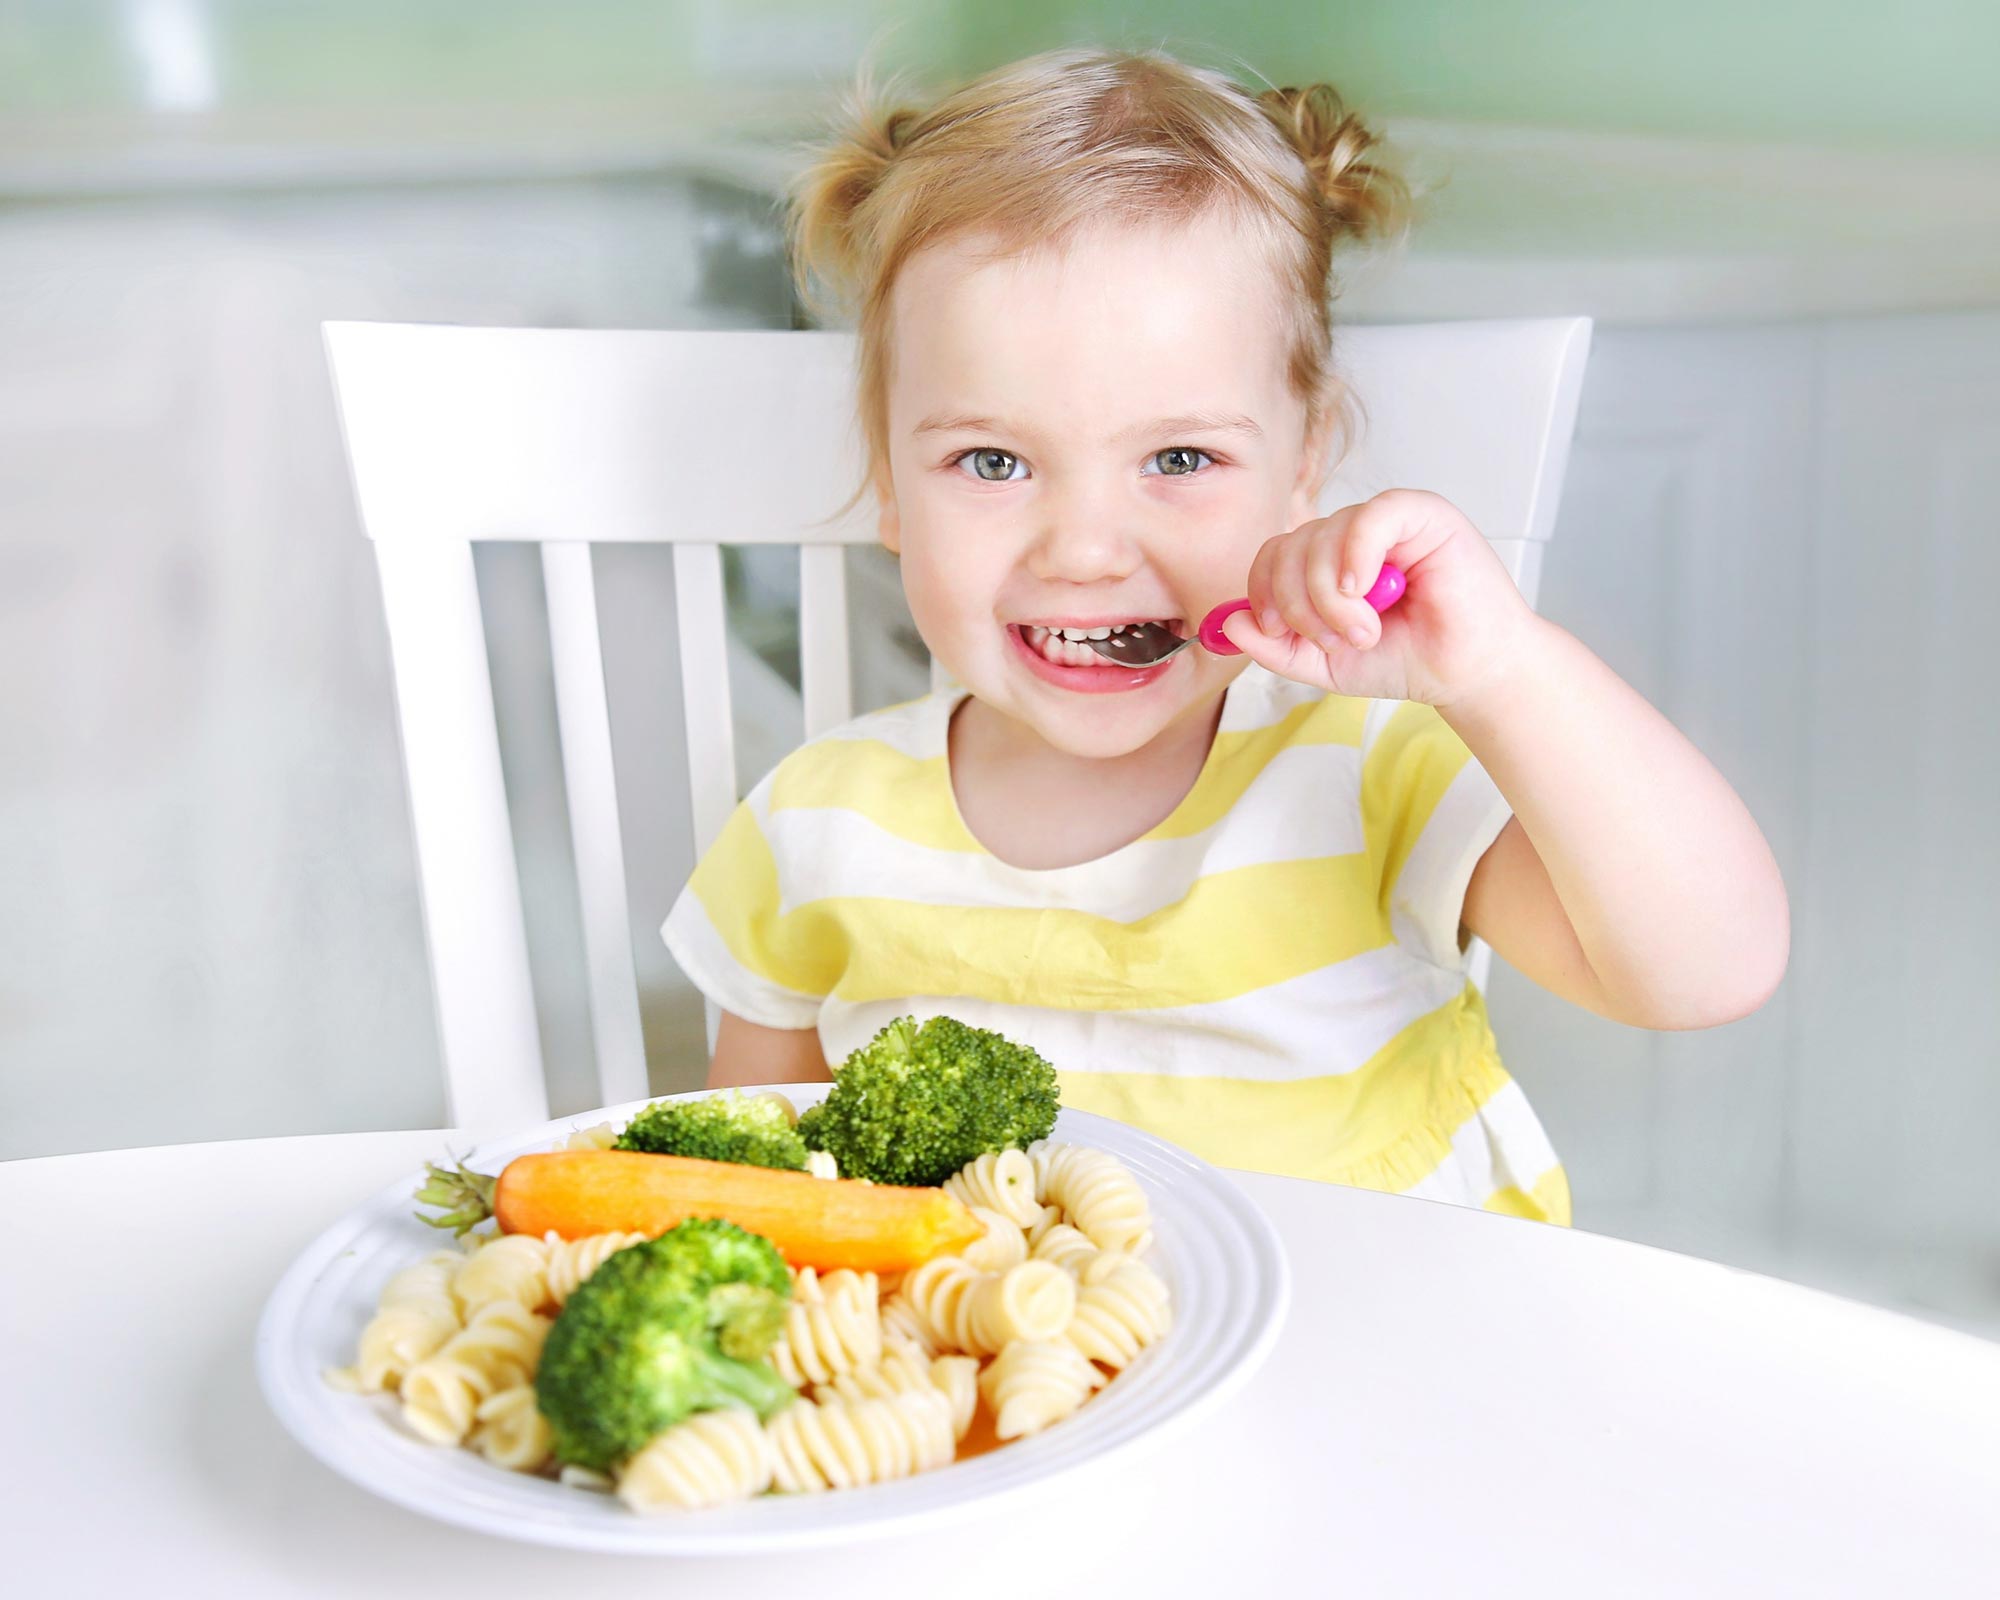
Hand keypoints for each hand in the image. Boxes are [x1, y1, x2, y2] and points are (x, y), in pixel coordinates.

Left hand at [1219, 488, 1537, 705]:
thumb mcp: (1323, 664)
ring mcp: (1385, 520)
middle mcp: (1351, 535)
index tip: (1281, 632)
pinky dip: (1357, 556)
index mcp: (1327, 561)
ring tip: (1364, 631)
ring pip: (1323, 536)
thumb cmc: (1405, 659)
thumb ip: (1275, 647)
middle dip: (1301, 605)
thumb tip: (1230, 622)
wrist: (1465, 673)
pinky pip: (1371, 516)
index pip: (1273, 555)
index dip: (1264, 593)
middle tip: (1336, 641)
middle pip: (1290, 546)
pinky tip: (1365, 590)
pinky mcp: (1422, 514)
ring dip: (1332, 598)